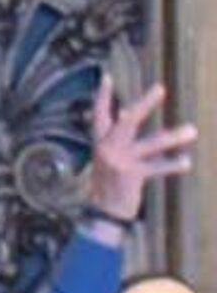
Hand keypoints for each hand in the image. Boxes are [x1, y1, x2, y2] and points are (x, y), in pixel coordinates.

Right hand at [85, 79, 197, 227]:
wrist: (103, 214)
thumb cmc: (109, 184)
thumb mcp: (108, 159)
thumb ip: (118, 139)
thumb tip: (128, 113)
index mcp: (99, 143)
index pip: (99, 115)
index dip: (102, 97)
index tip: (107, 77)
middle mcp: (107, 149)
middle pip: (127, 122)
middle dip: (144, 104)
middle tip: (161, 88)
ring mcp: (119, 161)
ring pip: (152, 144)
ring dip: (173, 137)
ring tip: (192, 131)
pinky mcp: (131, 175)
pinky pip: (158, 167)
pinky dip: (173, 165)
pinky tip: (186, 162)